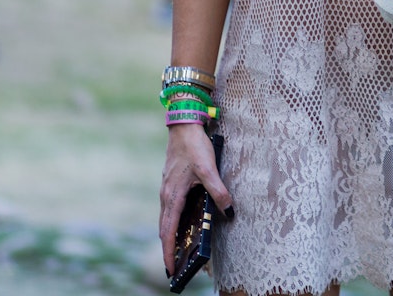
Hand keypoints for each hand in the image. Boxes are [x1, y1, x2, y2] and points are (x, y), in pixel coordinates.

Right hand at [159, 124, 233, 276]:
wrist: (183, 125)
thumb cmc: (194, 146)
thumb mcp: (209, 169)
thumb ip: (218, 190)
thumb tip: (228, 210)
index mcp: (172, 196)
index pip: (168, 230)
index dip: (168, 251)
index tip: (171, 268)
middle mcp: (166, 195)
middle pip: (164, 228)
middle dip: (168, 248)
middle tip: (174, 267)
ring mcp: (166, 189)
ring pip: (166, 219)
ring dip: (169, 235)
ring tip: (177, 250)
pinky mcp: (170, 183)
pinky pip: (169, 209)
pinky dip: (172, 222)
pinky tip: (181, 224)